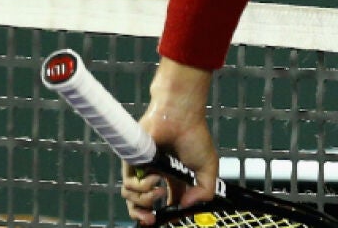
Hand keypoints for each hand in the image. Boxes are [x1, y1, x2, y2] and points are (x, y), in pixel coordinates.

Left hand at [123, 62, 217, 223]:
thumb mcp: (208, 168)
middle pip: (144, 206)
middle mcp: (157, 176)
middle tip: (152, 221)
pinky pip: (129, 187)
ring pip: (133, 200)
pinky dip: (143, 187)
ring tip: (159, 191)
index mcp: (175, 178)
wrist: (179, 119)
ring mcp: (143, 171)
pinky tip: (156, 178)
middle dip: (145, 218)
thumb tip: (186, 207)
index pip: (168, 202)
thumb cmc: (194, 138)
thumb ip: (205, 192)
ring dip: (146, 202)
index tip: (172, 218)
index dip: (168, 215)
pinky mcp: (132, 165)